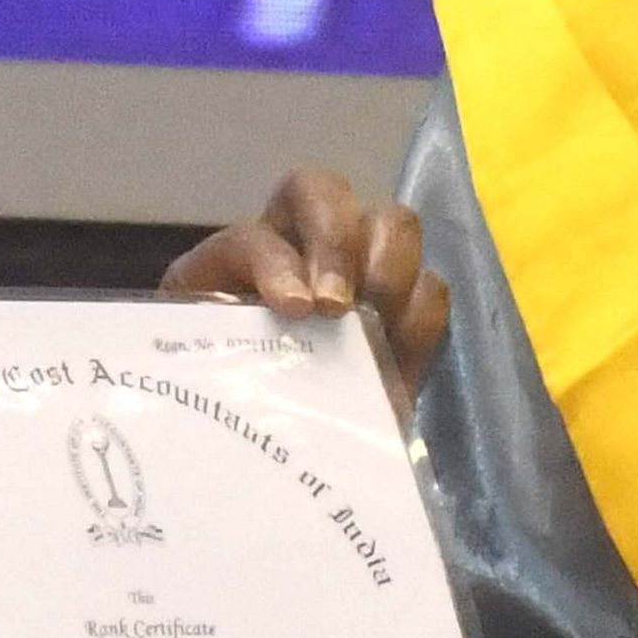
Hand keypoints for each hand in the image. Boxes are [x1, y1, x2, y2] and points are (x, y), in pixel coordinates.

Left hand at [165, 168, 453, 416]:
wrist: (267, 445)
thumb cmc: (226, 398)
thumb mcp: (206, 371)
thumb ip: (214, 352)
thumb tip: (225, 359)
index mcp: (240, 261)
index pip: (253, 237)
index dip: (276, 262)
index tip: (292, 308)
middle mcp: (301, 248)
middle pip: (324, 191)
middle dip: (336, 242)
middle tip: (337, 309)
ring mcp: (360, 272)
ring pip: (392, 223)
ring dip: (388, 269)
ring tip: (373, 327)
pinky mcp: (405, 315)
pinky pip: (431, 289)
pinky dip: (417, 316)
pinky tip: (393, 357)